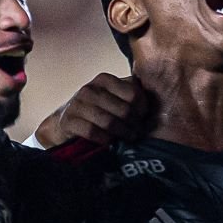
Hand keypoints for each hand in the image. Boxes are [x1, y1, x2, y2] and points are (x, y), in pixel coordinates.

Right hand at [34, 73, 151, 147]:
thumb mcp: (112, 96)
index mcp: (104, 79)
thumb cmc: (96, 110)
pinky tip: (110, 143)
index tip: (143, 118)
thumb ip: (130, 93)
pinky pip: (92, 131)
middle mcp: (90, 89)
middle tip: (137, 133)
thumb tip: (156, 94)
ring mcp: (77, 104)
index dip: (142, 109)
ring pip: (108, 121)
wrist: (65, 121)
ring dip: (122, 134)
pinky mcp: (69, 121)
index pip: (133, 94)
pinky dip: (104, 139)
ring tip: (128, 139)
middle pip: (123, 110)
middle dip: (133, 125)